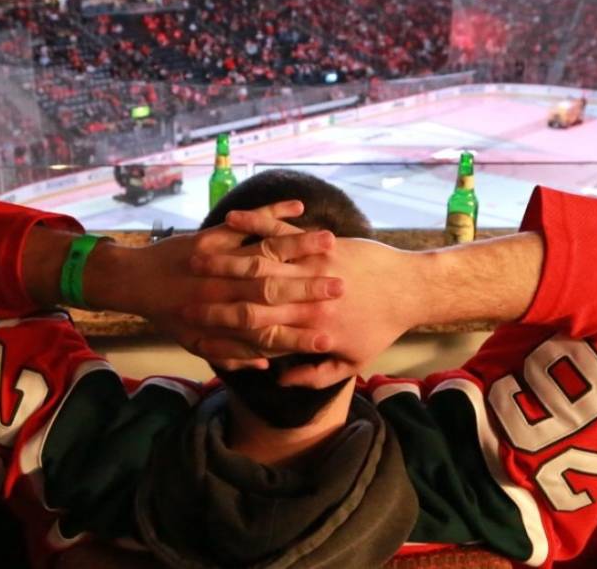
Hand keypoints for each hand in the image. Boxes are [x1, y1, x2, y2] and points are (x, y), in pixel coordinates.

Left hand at [95, 201, 344, 368]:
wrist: (132, 281)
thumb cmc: (167, 315)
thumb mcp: (197, 344)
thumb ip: (232, 355)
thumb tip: (267, 364)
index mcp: (223, 320)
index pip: (270, 332)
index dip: (300, 336)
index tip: (330, 336)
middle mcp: (225, 290)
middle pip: (275, 291)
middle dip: (310, 289)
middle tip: (342, 288)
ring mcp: (220, 260)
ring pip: (265, 253)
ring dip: (299, 246)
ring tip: (330, 242)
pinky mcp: (214, 236)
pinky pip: (247, 223)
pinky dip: (272, 213)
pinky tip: (299, 207)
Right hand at [188, 208, 429, 385]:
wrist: (411, 290)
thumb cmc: (380, 327)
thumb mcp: (352, 360)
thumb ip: (316, 373)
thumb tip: (280, 378)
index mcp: (309, 327)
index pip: (258, 330)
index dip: (226, 330)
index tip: (199, 329)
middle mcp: (305, 297)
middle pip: (250, 295)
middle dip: (216, 293)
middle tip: (185, 293)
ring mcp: (311, 266)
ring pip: (261, 261)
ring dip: (227, 257)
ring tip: (198, 256)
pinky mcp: (317, 243)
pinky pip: (281, 230)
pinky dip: (256, 222)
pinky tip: (232, 218)